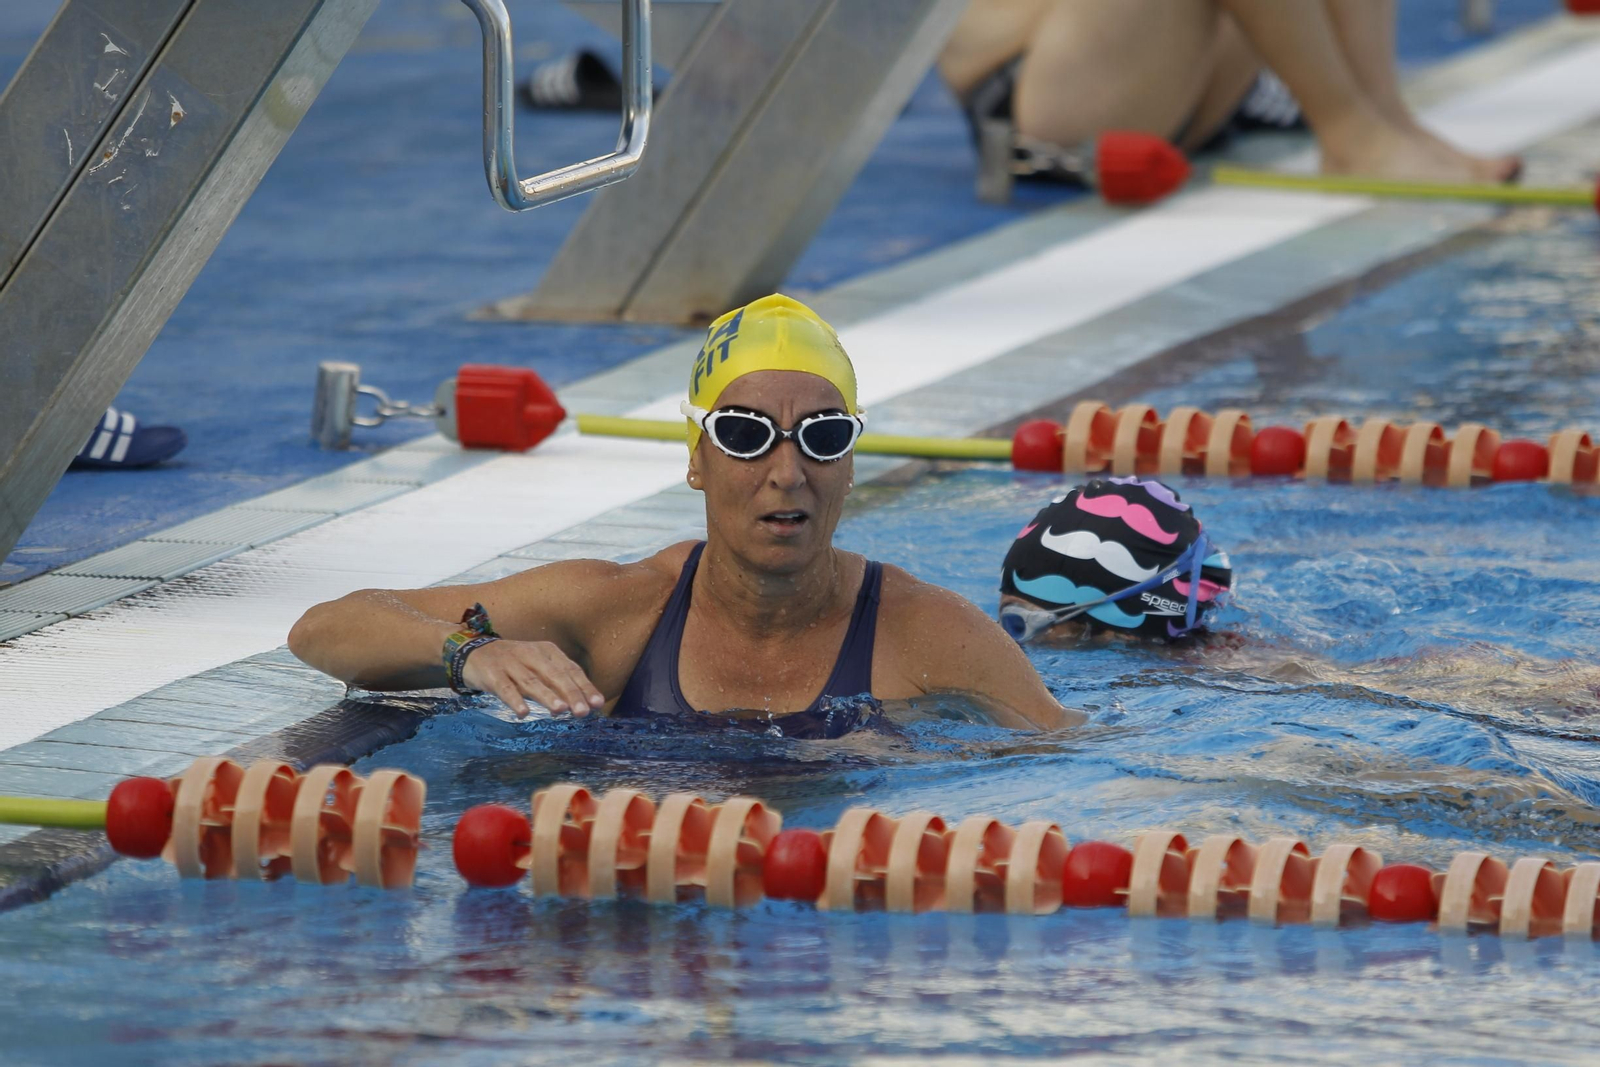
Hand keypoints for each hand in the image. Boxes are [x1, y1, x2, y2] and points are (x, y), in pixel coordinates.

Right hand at [460, 639, 605, 717]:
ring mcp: (510, 663)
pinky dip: (515, 700)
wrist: (473, 652)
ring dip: (547, 695)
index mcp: (547, 651)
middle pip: (554, 675)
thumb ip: (558, 682)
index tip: (598, 703)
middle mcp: (531, 654)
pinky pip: (505, 688)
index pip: (570, 669)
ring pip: (532, 681)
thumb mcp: (538, 666)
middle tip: (583, 711)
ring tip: (560, 710)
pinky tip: (523, 713)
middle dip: (570, 693)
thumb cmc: (514, 664)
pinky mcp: (492, 674)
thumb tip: (586, 702)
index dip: (585, 687)